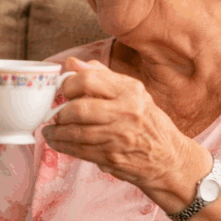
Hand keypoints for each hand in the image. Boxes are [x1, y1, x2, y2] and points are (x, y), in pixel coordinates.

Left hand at [41, 57, 198, 189]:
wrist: (169, 157)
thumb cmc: (147, 122)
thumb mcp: (132, 93)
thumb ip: (101, 76)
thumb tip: (72, 63)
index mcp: (130, 90)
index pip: (88, 79)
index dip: (68, 85)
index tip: (62, 91)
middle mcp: (127, 111)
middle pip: (79, 108)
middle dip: (60, 112)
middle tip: (55, 114)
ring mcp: (120, 136)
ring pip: (76, 132)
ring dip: (57, 132)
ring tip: (51, 130)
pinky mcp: (113, 157)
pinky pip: (80, 151)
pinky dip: (63, 146)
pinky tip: (57, 142)